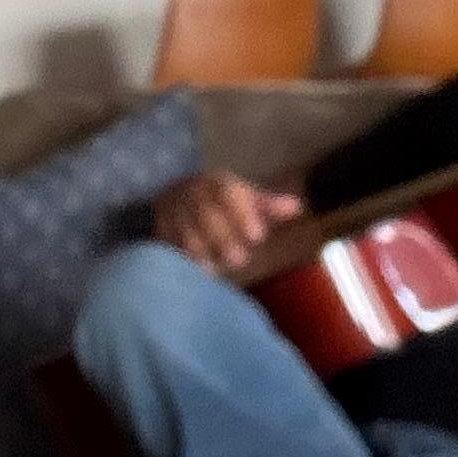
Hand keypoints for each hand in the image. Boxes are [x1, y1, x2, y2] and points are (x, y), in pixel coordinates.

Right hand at [151, 170, 296, 270]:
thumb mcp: (245, 198)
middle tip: (240, 260)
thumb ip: (269, 206)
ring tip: (218, 270)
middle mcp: (192, 193)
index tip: (258, 236)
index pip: (227, 193)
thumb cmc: (221, 203)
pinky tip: (198, 273)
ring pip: (184, 232)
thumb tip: (297, 208)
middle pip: (205, 214)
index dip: (242, 214)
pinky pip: (169, 246)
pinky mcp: (160, 230)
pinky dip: (184, 261)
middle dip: (223, 238)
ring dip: (203, 253)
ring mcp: (172, 211)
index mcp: (216, 183)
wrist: (174, 198)